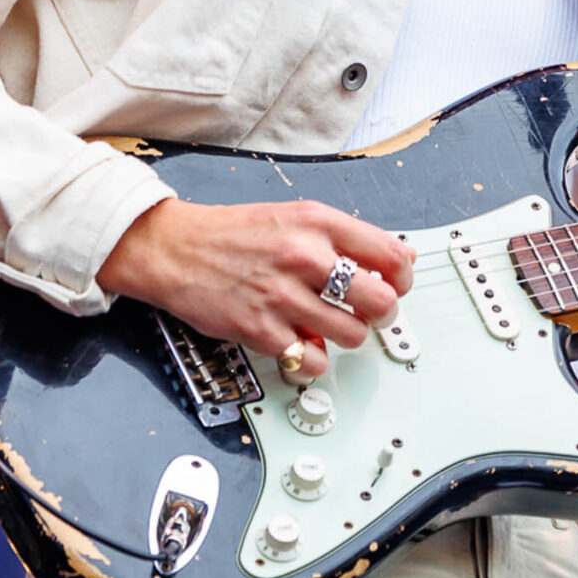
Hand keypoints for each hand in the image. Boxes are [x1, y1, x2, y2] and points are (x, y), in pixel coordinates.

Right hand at [98, 197, 414, 377]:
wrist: (175, 248)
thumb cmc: (234, 234)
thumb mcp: (295, 216)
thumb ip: (345, 236)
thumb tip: (400, 260)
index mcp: (317, 223)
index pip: (390, 255)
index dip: (403, 278)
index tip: (398, 285)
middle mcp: (303, 256)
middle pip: (380, 300)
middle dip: (384, 313)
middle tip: (373, 314)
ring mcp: (281, 295)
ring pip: (352, 334)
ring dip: (348, 336)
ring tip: (333, 327)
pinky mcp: (259, 329)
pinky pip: (313, 361)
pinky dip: (314, 360)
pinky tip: (303, 344)